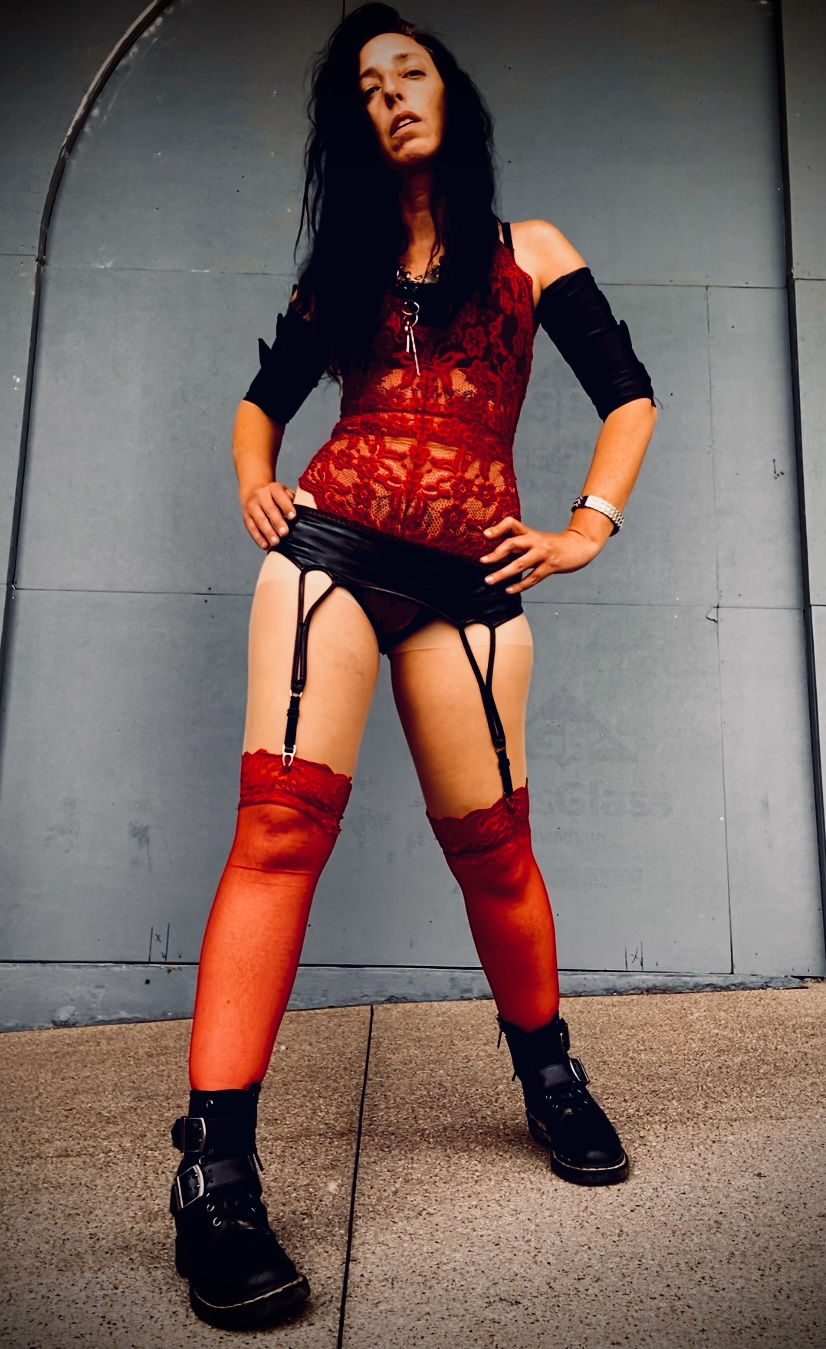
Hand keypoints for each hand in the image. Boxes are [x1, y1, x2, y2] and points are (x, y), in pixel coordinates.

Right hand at [241, 481, 295, 548]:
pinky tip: (265, 546)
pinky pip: (251, 528)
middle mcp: (261, 495)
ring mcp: (252, 506)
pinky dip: (258, 538)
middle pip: (269, 509)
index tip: (293, 517)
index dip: (286, 506)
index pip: (280, 496)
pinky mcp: (246, 517)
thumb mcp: (285, 492)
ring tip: (275, 542)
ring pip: (259, 519)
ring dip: (267, 532)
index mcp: (274, 488)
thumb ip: (293, 500)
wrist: (254, 491)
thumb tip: (304, 510)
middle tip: (285, 533)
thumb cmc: (277, 496)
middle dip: (277, 522)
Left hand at [479, 517, 603, 592]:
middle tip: (482, 561)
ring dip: (503, 573)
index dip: (498, 528)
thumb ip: (517, 544)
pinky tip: (508, 590)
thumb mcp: (534, 539)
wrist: (578, 546)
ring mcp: (543, 554)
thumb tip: (495, 554)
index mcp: (529, 532)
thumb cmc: (551, 545)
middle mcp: (535, 541)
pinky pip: (532, 578)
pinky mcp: (550, 566)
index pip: (511, 524)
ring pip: (520, 564)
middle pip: (513, 543)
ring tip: (489, 580)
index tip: (485, 535)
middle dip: (497, 553)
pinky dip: (519, 585)